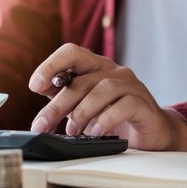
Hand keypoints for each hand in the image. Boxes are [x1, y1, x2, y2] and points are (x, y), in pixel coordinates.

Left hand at [27, 44, 186, 151]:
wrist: (152, 134)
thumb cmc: (116, 118)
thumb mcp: (85, 106)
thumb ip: (65, 96)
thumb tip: (40, 89)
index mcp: (96, 67)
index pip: (71, 53)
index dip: (51, 65)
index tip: (34, 85)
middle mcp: (114, 71)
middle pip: (81, 80)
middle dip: (57, 105)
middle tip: (42, 125)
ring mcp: (131, 86)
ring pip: (102, 90)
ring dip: (81, 112)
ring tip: (73, 131)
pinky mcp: (144, 104)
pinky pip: (123, 106)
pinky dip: (105, 119)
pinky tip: (95, 131)